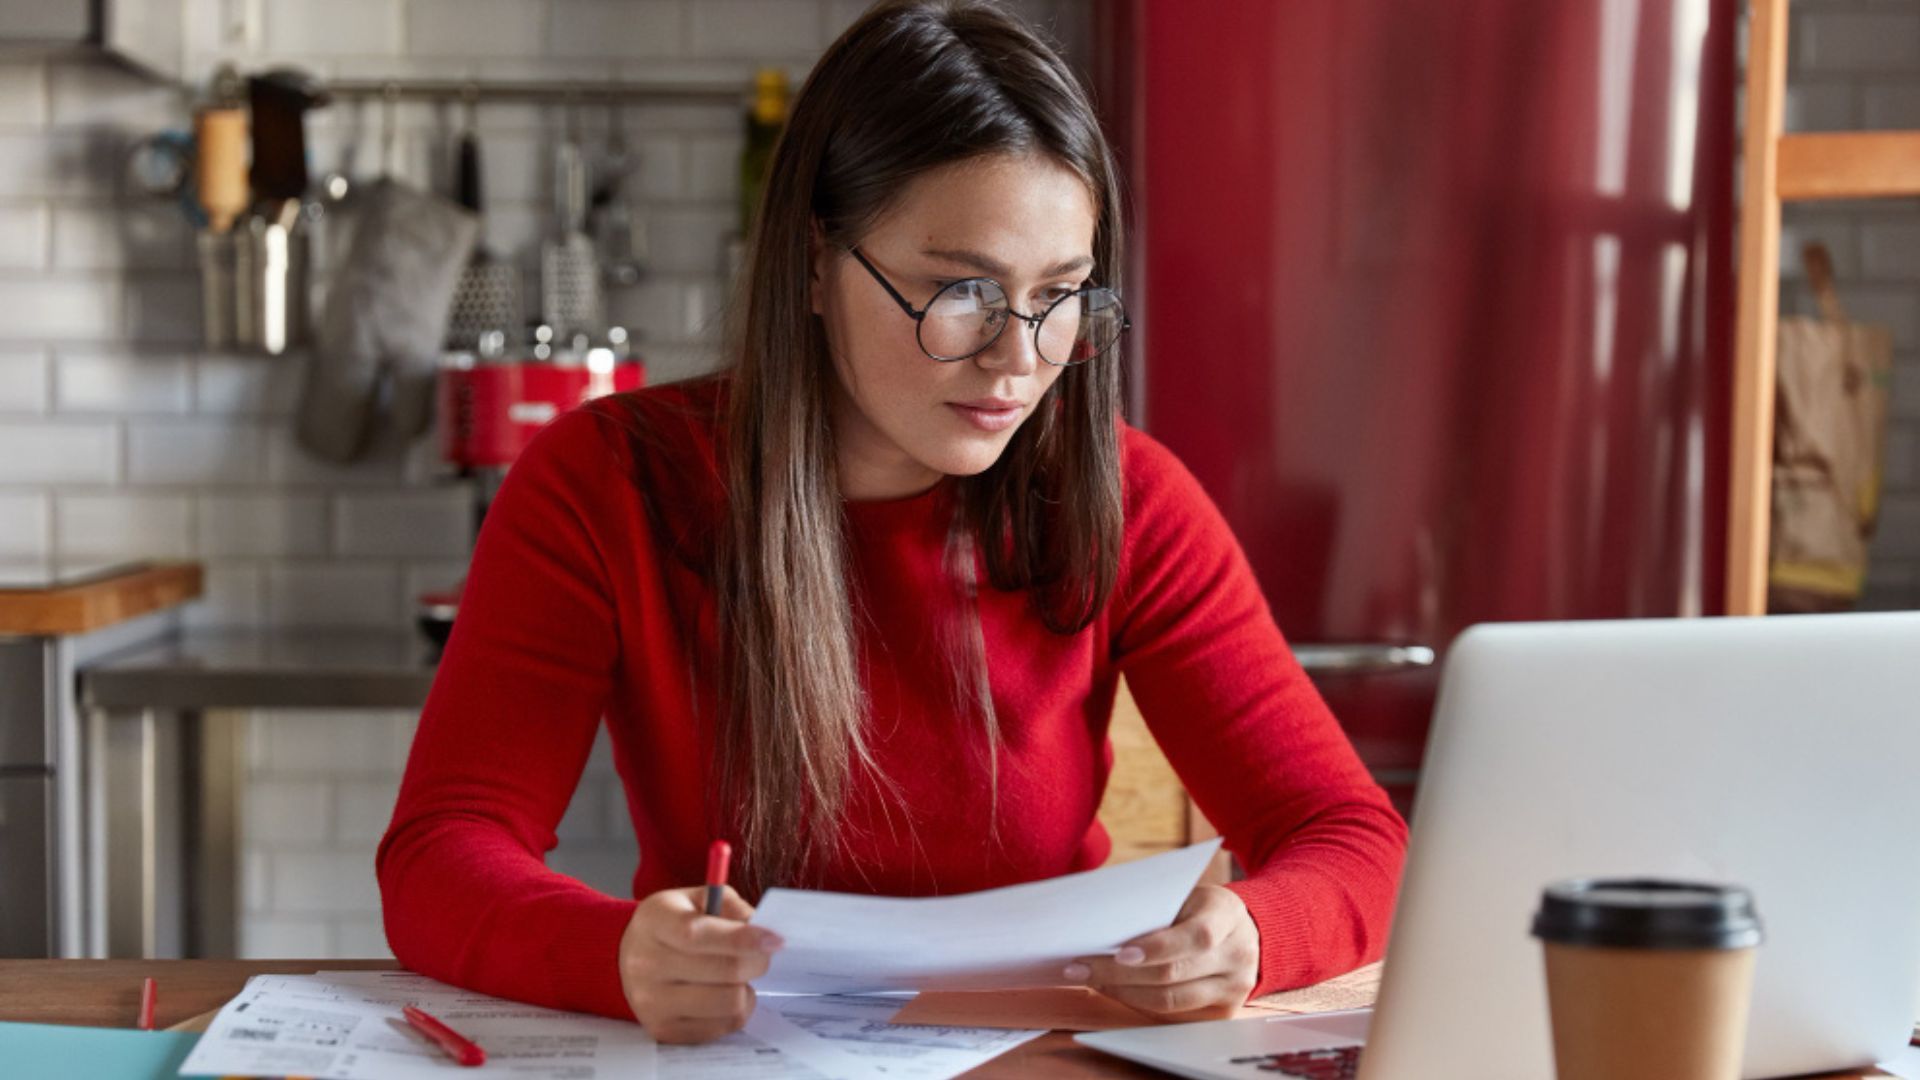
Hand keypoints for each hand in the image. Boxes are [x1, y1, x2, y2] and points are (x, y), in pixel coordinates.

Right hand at [617, 885, 783, 1042]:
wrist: (631, 957)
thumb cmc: (674, 924)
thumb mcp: (699, 899)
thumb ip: (733, 909)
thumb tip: (766, 931)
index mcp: (654, 922)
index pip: (698, 935)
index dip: (742, 938)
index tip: (775, 940)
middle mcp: (646, 964)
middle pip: (724, 971)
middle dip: (757, 962)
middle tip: (763, 954)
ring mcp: (652, 1002)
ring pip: (729, 1003)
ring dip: (747, 989)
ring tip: (739, 976)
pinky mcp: (664, 1030)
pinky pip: (723, 1026)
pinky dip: (736, 1010)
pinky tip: (725, 993)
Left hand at [1065, 884, 1259, 1020]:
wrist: (1245, 931)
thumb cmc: (1200, 908)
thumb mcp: (1186, 896)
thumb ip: (1154, 909)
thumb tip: (1100, 927)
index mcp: (1227, 915)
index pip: (1195, 937)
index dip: (1156, 947)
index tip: (1118, 953)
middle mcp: (1237, 955)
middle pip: (1174, 974)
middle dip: (1120, 974)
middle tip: (1080, 968)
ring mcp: (1233, 988)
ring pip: (1170, 1001)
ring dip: (1123, 992)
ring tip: (1090, 980)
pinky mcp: (1222, 1012)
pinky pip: (1173, 1015)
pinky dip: (1138, 1003)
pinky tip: (1114, 991)